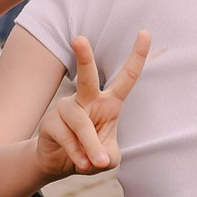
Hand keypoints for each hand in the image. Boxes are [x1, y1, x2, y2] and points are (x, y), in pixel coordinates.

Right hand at [36, 32, 151, 175]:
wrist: (59, 162)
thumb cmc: (90, 153)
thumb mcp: (109, 157)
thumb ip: (108, 155)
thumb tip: (95, 157)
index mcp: (109, 102)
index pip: (126, 77)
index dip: (137, 56)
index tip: (145, 32)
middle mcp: (87, 99)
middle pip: (87, 77)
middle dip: (83, 57)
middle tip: (79, 38)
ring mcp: (67, 108)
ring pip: (81, 124)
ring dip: (90, 146)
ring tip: (95, 163)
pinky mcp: (51, 122)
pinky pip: (67, 138)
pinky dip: (77, 155)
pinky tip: (81, 163)